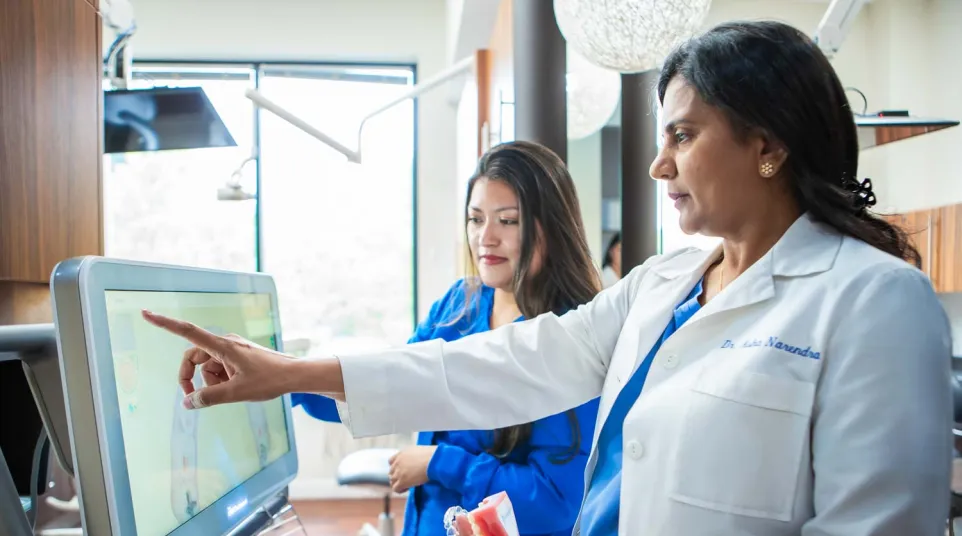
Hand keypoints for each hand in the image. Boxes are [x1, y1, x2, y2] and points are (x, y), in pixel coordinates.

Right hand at [141, 310, 301, 408]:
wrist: (295, 375)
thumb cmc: (269, 380)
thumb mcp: (237, 392)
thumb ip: (209, 398)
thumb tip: (187, 403)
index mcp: (222, 346)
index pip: (187, 332)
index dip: (165, 323)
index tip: (146, 313)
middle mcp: (225, 343)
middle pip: (193, 357)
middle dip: (191, 377)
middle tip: (195, 399)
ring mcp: (232, 348)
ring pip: (207, 366)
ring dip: (211, 381)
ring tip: (233, 389)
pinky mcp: (238, 355)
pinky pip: (219, 367)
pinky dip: (221, 379)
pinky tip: (238, 386)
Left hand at [388, 446, 436, 492]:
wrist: (433, 460)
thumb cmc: (432, 455)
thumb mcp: (419, 451)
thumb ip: (412, 456)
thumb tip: (415, 462)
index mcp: (401, 454)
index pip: (391, 461)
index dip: (396, 467)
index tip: (403, 470)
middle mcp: (398, 462)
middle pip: (391, 472)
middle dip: (397, 476)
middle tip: (406, 479)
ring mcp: (399, 472)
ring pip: (392, 481)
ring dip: (398, 483)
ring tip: (407, 485)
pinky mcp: (402, 481)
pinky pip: (395, 488)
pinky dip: (400, 490)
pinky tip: (408, 488)